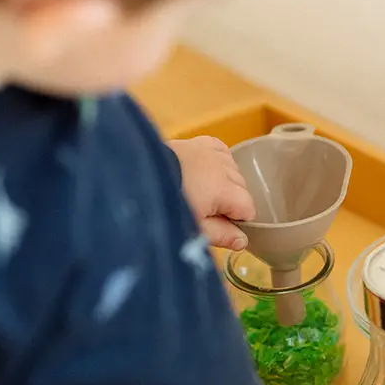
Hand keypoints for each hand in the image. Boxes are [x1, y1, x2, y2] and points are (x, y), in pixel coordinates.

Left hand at [168, 136, 255, 250]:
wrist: (134, 177)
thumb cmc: (166, 208)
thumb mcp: (194, 229)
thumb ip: (222, 235)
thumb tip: (243, 241)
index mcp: (225, 190)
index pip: (249, 208)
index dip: (238, 220)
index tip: (221, 225)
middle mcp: (223, 168)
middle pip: (242, 188)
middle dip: (230, 201)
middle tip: (206, 211)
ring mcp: (211, 152)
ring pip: (233, 170)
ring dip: (224, 181)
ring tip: (202, 191)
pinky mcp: (199, 142)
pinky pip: (221, 151)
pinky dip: (219, 161)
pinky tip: (207, 170)